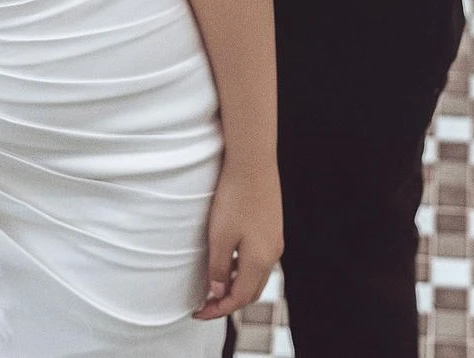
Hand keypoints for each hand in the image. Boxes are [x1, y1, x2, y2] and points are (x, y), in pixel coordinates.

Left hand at [193, 161, 282, 320]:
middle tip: (206, 302)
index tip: (198, 312)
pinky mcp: (273, 226)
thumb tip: (218, 293)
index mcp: (259, 261)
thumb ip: (218, 267)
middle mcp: (272, 254)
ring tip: (214, 281)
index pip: (239, 298)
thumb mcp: (219, 235)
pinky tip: (228, 256)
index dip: (218, 309)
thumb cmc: (234, 197)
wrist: (253, 161)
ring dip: (236, 283)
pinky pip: (259, 258)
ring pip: (256, 275)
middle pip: (251, 291)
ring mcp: (275, 240)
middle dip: (229, 300)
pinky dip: (243, 267)